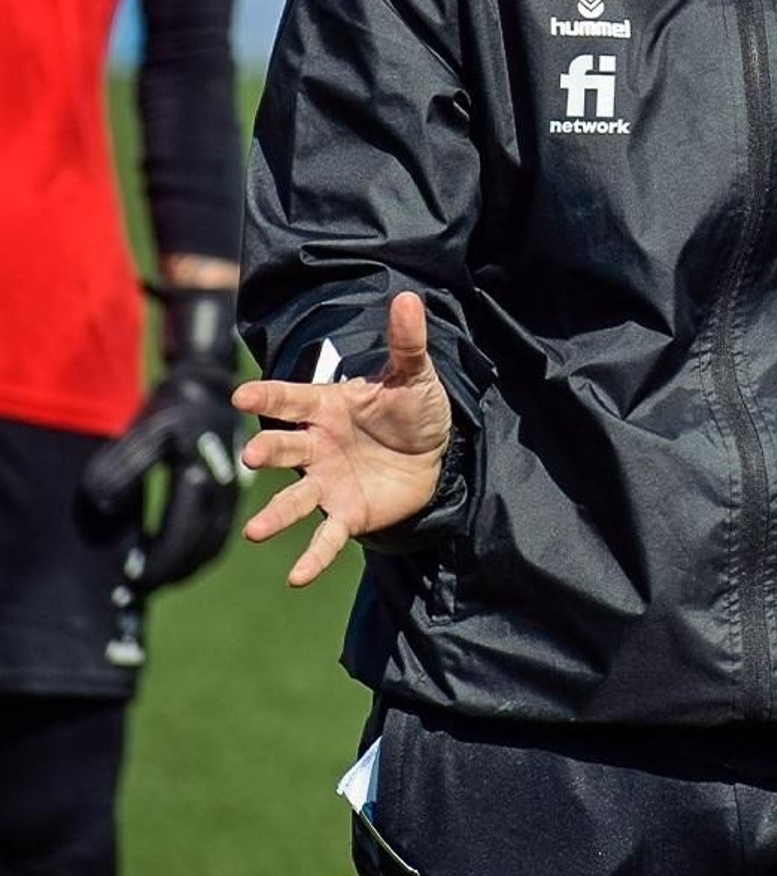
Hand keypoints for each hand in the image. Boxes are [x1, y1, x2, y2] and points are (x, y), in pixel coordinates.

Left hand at [81, 360, 238, 590]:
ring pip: (216, 542)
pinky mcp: (235, 490)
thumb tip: (104, 517)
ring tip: (158, 579)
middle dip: (172, 571)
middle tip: (140, 588)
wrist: (207, 387)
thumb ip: (119, 475)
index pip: (180, 533)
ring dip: (188, 565)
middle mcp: (222, 487)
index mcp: (198, 474)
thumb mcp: (139, 436)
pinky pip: (221, 530)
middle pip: (202, 545)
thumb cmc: (168, 411)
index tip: (133, 580)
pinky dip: (201, 551)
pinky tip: (179, 559)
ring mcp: (233, 490)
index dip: (158, 562)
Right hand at [234, 292, 452, 586]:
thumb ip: (406, 342)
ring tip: (255, 532)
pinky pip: (327, 537)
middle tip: (251, 457)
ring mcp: (328, 482)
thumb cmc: (414, 410)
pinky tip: (296, 578)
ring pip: (295, 499)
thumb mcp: (415, 375)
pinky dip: (312, 557)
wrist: (436, 454)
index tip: (241, 395)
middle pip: (286, 448)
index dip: (267, 397)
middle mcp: (318, 446)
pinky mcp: (347, 514)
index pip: (291, 399)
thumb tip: (406, 298)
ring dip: (275, 515)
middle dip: (269, 452)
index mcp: (326, 407)